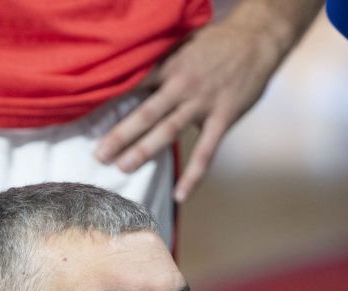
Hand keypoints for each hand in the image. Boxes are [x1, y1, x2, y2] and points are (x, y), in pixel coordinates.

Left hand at [94, 19, 285, 202]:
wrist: (258, 39)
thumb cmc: (217, 42)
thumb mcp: (182, 45)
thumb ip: (160, 65)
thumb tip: (131, 79)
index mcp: (169, 68)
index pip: (134, 88)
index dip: (112, 106)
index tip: (90, 122)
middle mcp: (182, 86)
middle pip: (145, 113)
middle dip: (120, 135)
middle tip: (99, 155)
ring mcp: (203, 104)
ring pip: (168, 131)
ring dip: (144, 150)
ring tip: (122, 168)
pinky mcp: (223, 118)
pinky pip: (206, 151)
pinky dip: (193, 175)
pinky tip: (180, 195)